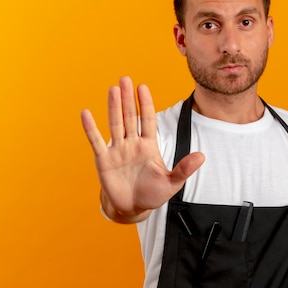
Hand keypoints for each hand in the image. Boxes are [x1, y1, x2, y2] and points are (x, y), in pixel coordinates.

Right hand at [81, 76, 204, 221]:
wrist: (133, 209)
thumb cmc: (153, 194)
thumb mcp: (172, 183)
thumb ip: (184, 169)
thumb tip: (201, 156)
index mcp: (149, 146)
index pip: (148, 120)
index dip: (146, 104)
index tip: (143, 87)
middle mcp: (132, 144)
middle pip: (130, 117)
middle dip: (128, 99)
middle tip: (125, 79)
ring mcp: (117, 151)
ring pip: (115, 124)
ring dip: (113, 107)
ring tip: (112, 90)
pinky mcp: (104, 161)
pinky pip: (96, 142)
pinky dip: (91, 128)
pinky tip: (86, 114)